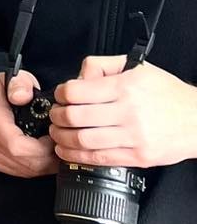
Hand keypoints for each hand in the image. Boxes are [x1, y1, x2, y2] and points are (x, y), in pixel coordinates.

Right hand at [0, 70, 57, 177]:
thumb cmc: (6, 89)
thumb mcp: (17, 78)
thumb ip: (20, 85)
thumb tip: (21, 97)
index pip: (17, 146)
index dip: (42, 149)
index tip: (54, 138)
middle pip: (23, 162)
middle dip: (48, 159)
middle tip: (60, 146)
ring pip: (23, 170)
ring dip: (43, 164)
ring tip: (53, 150)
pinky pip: (17, 172)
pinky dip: (34, 167)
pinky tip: (42, 155)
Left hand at [51, 57, 196, 168]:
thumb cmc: (169, 94)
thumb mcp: (139, 68)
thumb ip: (104, 66)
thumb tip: (79, 75)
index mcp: (126, 87)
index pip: (77, 91)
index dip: (61, 94)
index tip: (60, 96)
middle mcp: (129, 112)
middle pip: (75, 117)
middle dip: (57, 116)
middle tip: (55, 115)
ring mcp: (134, 137)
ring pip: (83, 140)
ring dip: (61, 138)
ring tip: (58, 133)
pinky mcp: (138, 157)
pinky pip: (99, 158)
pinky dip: (75, 156)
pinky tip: (67, 151)